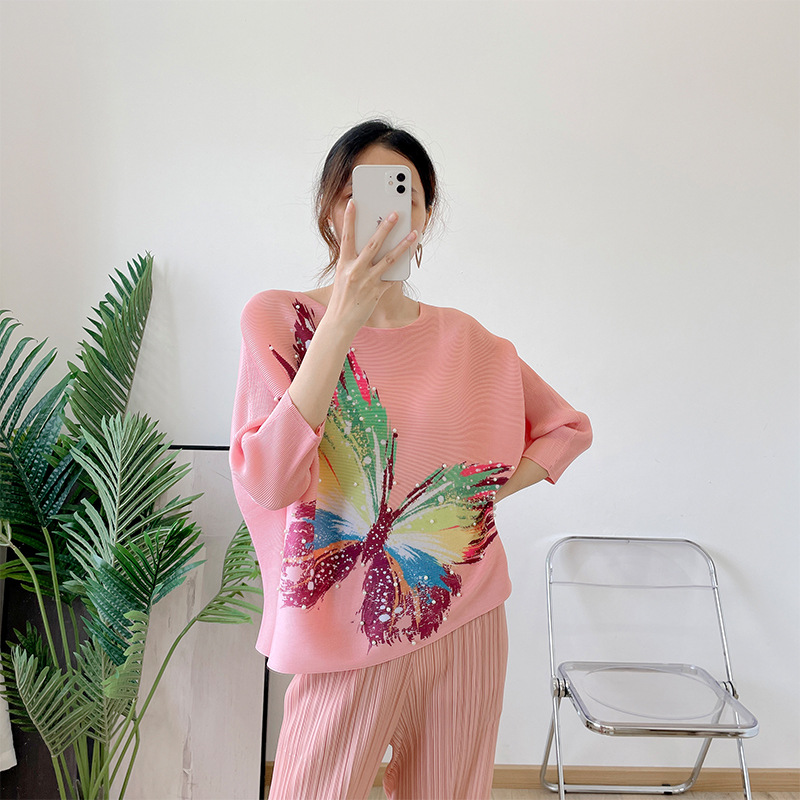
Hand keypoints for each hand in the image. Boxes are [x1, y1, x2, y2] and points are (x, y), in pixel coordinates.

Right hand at [325, 199, 417, 333]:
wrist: (340, 321)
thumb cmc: (342, 297)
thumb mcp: (342, 275)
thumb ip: (353, 260)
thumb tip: (367, 244)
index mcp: (344, 264)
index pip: (346, 237)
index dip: (349, 219)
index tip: (353, 203)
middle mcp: (355, 270)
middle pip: (372, 245)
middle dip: (385, 228)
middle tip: (395, 213)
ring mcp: (367, 281)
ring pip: (388, 259)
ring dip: (403, 245)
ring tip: (413, 233)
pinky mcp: (377, 292)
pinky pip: (392, 277)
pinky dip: (401, 267)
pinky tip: (410, 256)